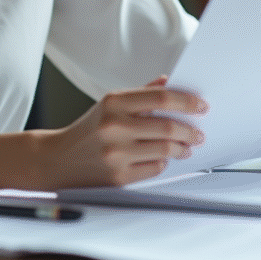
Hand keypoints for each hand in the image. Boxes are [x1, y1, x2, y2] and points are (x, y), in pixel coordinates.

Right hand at [38, 76, 206, 187]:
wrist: (59, 159)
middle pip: (167, 126)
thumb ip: (141, 94)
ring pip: (165, 150)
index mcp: (113, 103)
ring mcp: (116, 154)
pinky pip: (155, 168)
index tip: (201, 106)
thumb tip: (169, 82)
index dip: (186, 101)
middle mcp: (114, 127)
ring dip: (181, 148)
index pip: (160, 98)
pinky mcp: (118, 177)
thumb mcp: (110, 104)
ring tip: (185, 146)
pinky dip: (164, 162)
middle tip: (198, 133)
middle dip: (190, 130)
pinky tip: (163, 158)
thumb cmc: (90, 129)